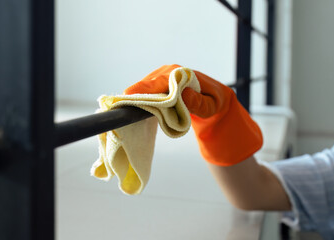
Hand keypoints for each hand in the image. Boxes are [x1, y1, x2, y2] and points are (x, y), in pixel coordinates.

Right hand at [125, 64, 262, 165]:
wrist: (213, 97)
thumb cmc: (213, 102)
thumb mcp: (211, 106)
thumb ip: (199, 102)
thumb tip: (183, 95)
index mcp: (182, 74)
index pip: (161, 81)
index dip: (145, 89)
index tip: (129, 95)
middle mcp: (169, 71)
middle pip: (148, 83)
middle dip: (135, 93)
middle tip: (119, 104)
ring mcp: (162, 76)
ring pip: (144, 86)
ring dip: (136, 97)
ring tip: (123, 106)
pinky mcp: (157, 83)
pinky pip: (145, 89)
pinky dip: (138, 97)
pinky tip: (130, 105)